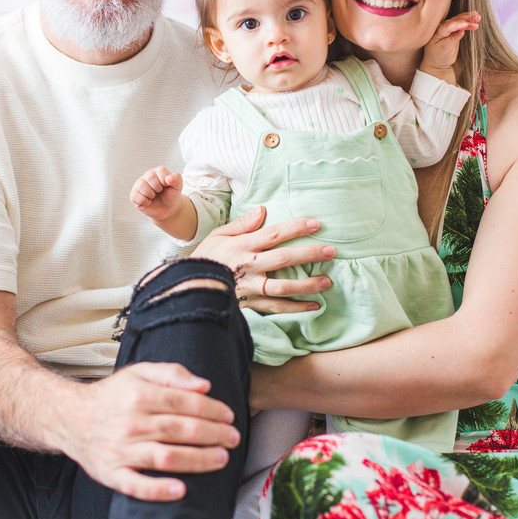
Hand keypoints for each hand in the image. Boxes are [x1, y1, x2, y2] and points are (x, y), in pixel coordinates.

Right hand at [64, 362, 240, 500]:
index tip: (229, 415)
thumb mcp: (138, 373)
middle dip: (213, 434)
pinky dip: (159, 489)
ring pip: (166, 456)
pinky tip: (181, 489)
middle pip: (180, 429)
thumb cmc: (113, 396)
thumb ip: (172, 373)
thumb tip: (204, 385)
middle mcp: (129, 422)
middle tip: (233, 438)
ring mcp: (120, 450)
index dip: (212, 409)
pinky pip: (137, 485)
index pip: (184, 403)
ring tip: (221, 458)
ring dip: (199, 459)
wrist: (71, 418)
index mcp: (138, 395)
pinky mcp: (111, 473)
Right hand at [131, 166, 184, 222]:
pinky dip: (144, 201)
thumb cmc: (171, 196)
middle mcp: (147, 175)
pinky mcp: (134, 194)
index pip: (160, 170)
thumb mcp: (178, 187)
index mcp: (158, 171)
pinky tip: (148, 202)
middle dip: (158, 188)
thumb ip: (177, 178)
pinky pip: (135, 196)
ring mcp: (139, 184)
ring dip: (151, 195)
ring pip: (142, 186)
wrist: (167, 209)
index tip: (167, 186)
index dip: (165, 181)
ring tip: (154, 196)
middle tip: (160, 192)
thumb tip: (168, 178)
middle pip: (150, 178)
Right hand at [191, 206, 333, 313]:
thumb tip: (263, 210)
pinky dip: (296, 308)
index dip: (296, 228)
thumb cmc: (204, 258)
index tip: (316, 224)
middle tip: (331, 251)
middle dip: (309, 254)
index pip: (274, 234)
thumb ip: (242, 224)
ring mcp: (250, 287)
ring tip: (327, 281)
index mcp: (242, 246)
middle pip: (284, 258)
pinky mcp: (250, 305)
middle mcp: (249, 266)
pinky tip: (314, 306)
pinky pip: (276, 308)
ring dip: (308, 285)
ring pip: (284, 287)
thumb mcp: (218, 236)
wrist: (186, 288)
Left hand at [421, 11, 481, 79]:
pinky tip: (475, 17)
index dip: (457, 25)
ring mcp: (448, 27)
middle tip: (476, 20)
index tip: (466, 24)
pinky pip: (461, 22)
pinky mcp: (454, 29)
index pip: (447, 27)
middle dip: (466, 20)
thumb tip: (461, 31)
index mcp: (437, 33)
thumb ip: (452, 39)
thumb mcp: (444, 49)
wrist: (438, 62)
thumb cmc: (439, 56)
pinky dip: (468, 20)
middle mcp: (442, 28)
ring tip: (478, 17)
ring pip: (459, 20)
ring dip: (468, 18)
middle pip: (455, 22)